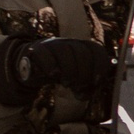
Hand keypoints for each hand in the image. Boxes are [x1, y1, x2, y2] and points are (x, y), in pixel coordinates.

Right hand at [0, 35, 114, 105]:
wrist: (33, 68)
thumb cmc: (60, 73)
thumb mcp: (76, 78)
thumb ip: (87, 83)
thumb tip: (92, 90)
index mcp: (82, 47)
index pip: (95, 50)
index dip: (99, 65)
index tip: (97, 80)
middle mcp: (69, 43)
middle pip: (81, 52)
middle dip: (83, 73)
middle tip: (79, 87)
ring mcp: (52, 44)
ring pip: (65, 52)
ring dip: (69, 70)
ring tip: (66, 84)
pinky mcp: (37, 49)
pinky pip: (45, 54)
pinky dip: (51, 65)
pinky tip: (53, 75)